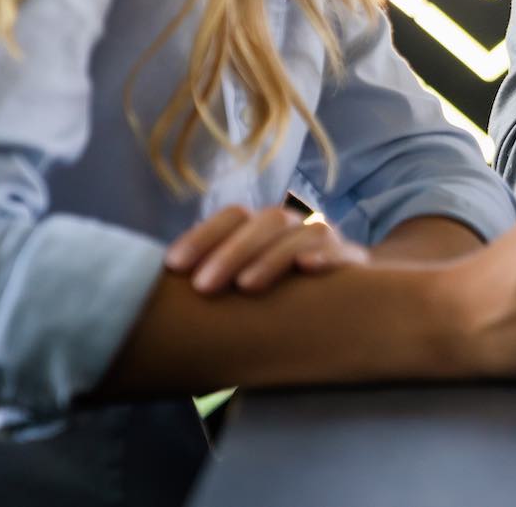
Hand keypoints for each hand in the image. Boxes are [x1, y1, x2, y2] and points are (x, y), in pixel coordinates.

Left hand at [165, 205, 370, 294]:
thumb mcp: (247, 280)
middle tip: (203, 287)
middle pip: (265, 222)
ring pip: (303, 234)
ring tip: (247, 286)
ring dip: (273, 256)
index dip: (203, 235)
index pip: (233, 216)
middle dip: (231, 252)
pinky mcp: (355, 264)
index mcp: (264, 227)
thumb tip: (161, 293)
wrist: (349, 299)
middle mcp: (295, 227)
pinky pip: (345, 253)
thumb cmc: (283, 293)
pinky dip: (328, 257)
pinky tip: (309, 270)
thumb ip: (218, 279)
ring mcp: (327, 242)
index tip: (173, 266)